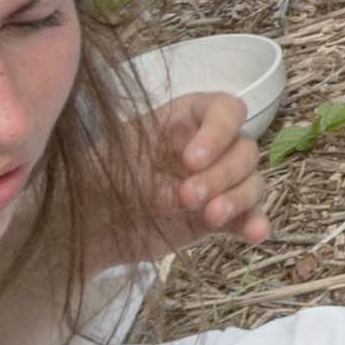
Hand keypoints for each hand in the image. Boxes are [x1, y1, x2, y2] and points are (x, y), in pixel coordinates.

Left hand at [94, 91, 267, 265]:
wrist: (89, 224)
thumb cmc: (98, 178)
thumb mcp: (114, 158)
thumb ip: (149, 165)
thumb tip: (181, 190)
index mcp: (188, 120)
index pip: (227, 110)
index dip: (219, 131)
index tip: (191, 161)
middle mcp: (212, 147)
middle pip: (244, 149)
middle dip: (221, 174)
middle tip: (188, 197)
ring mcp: (219, 182)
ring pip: (252, 181)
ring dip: (238, 198)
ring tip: (211, 217)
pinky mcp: (220, 216)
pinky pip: (249, 215)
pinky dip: (255, 223)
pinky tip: (255, 234)